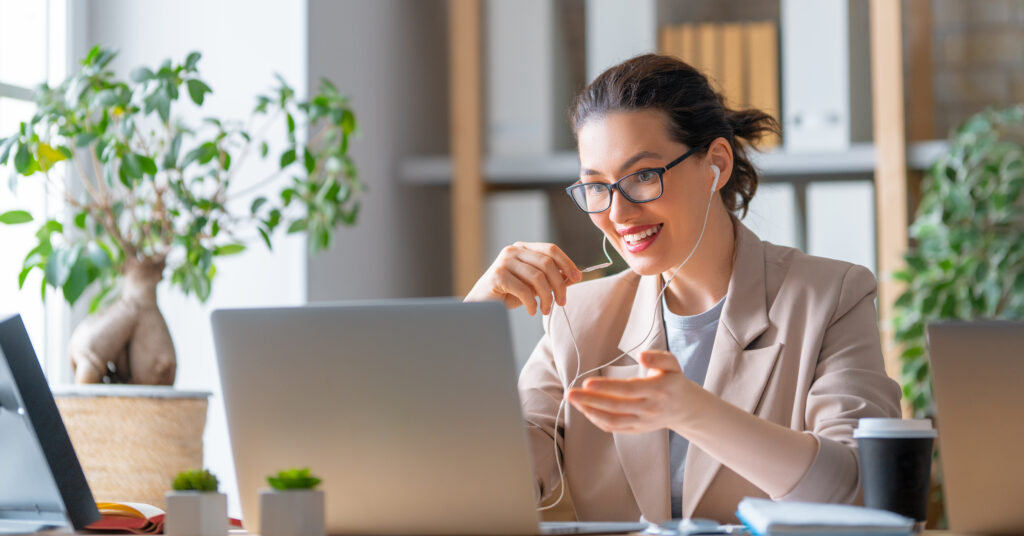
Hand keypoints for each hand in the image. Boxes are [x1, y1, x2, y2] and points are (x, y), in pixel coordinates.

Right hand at [464, 242, 581, 315]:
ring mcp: (504, 262)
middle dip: (559, 285)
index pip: (551, 249)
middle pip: (547, 263)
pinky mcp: (497, 276)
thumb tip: (574, 277)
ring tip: (545, 309)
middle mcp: (513, 251)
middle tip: (562, 302)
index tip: (577, 278)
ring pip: (538, 277)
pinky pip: (524, 290)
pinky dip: (532, 303)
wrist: (481, 305)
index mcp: (523, 248)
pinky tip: (532, 310)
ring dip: (546, 297)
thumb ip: (551, 279)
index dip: (567, 263)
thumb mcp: (533, 285)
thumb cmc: (508, 294)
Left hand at [566, 350, 707, 433]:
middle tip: (570, 393)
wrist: (686, 409)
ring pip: (613, 421)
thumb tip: (641, 355)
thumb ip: (658, 358)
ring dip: (590, 412)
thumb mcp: (673, 364)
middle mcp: (649, 408)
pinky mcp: (637, 430)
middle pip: (616, 406)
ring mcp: (643, 422)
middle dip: (590, 400)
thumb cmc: (674, 381)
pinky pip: (615, 428)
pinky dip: (597, 420)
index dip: (607, 387)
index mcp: (658, 390)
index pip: (628, 390)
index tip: (587, 383)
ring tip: (573, 401)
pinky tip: (585, 409)